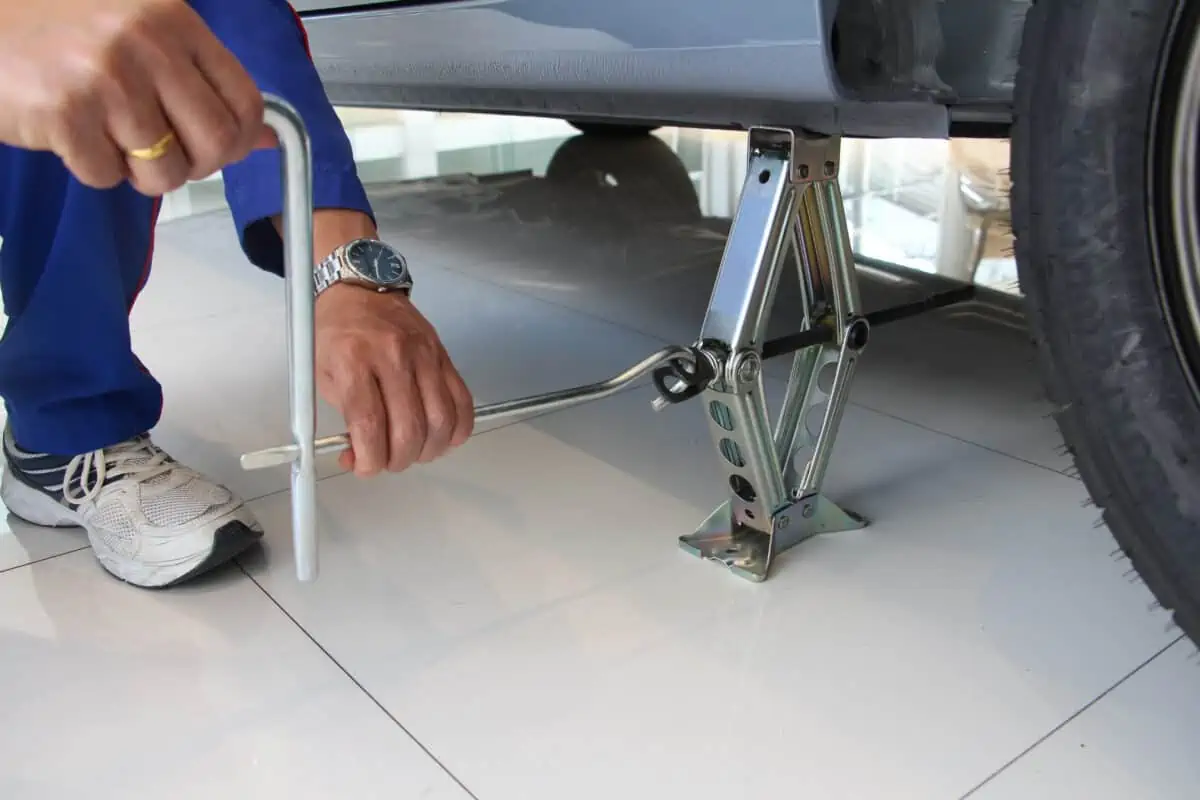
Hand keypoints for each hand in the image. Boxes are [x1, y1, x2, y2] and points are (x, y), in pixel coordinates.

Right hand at [0, 0, 272, 195]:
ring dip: (139, 172)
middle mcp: (146, 44)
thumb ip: (202, 80)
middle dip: (195, 165)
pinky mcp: (65, 115)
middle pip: (216, 144)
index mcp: (174, 20)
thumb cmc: (59, 31)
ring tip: (109, 136)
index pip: (245, 102)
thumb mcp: (141, 35)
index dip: (240, 140)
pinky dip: (92, 168)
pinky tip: (72, 132)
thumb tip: (267, 139)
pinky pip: (107, 176)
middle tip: (164, 153)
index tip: (221, 148)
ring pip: (164, 172)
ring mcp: (105, 80)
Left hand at [315, 285, 474, 475]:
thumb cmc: (337, 332)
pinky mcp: (444, 357)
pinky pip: (463, 403)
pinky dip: (456, 431)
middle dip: (398, 460)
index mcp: (353, 359)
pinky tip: (439, 437)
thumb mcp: (320, 372)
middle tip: (387, 461)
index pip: (369, 423)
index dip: (369, 459)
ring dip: (428, 451)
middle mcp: (393, 356)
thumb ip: (342, 418)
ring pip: (441, 422)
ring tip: (412, 452)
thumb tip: (358, 456)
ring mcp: (424, 356)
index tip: (364, 467)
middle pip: (409, 429)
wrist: (360, 290)